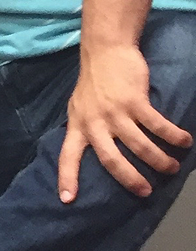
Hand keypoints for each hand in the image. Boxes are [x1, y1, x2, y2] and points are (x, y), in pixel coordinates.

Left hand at [58, 42, 191, 200]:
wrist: (105, 51)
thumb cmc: (93, 82)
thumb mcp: (79, 108)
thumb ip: (85, 129)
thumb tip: (92, 152)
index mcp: (78, 126)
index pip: (68, 156)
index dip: (67, 178)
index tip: (66, 199)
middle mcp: (94, 123)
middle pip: (110, 159)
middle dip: (129, 179)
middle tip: (145, 192)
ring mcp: (115, 112)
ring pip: (139, 145)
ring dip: (158, 160)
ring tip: (172, 168)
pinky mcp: (135, 101)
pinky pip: (156, 125)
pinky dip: (172, 135)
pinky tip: (184, 142)